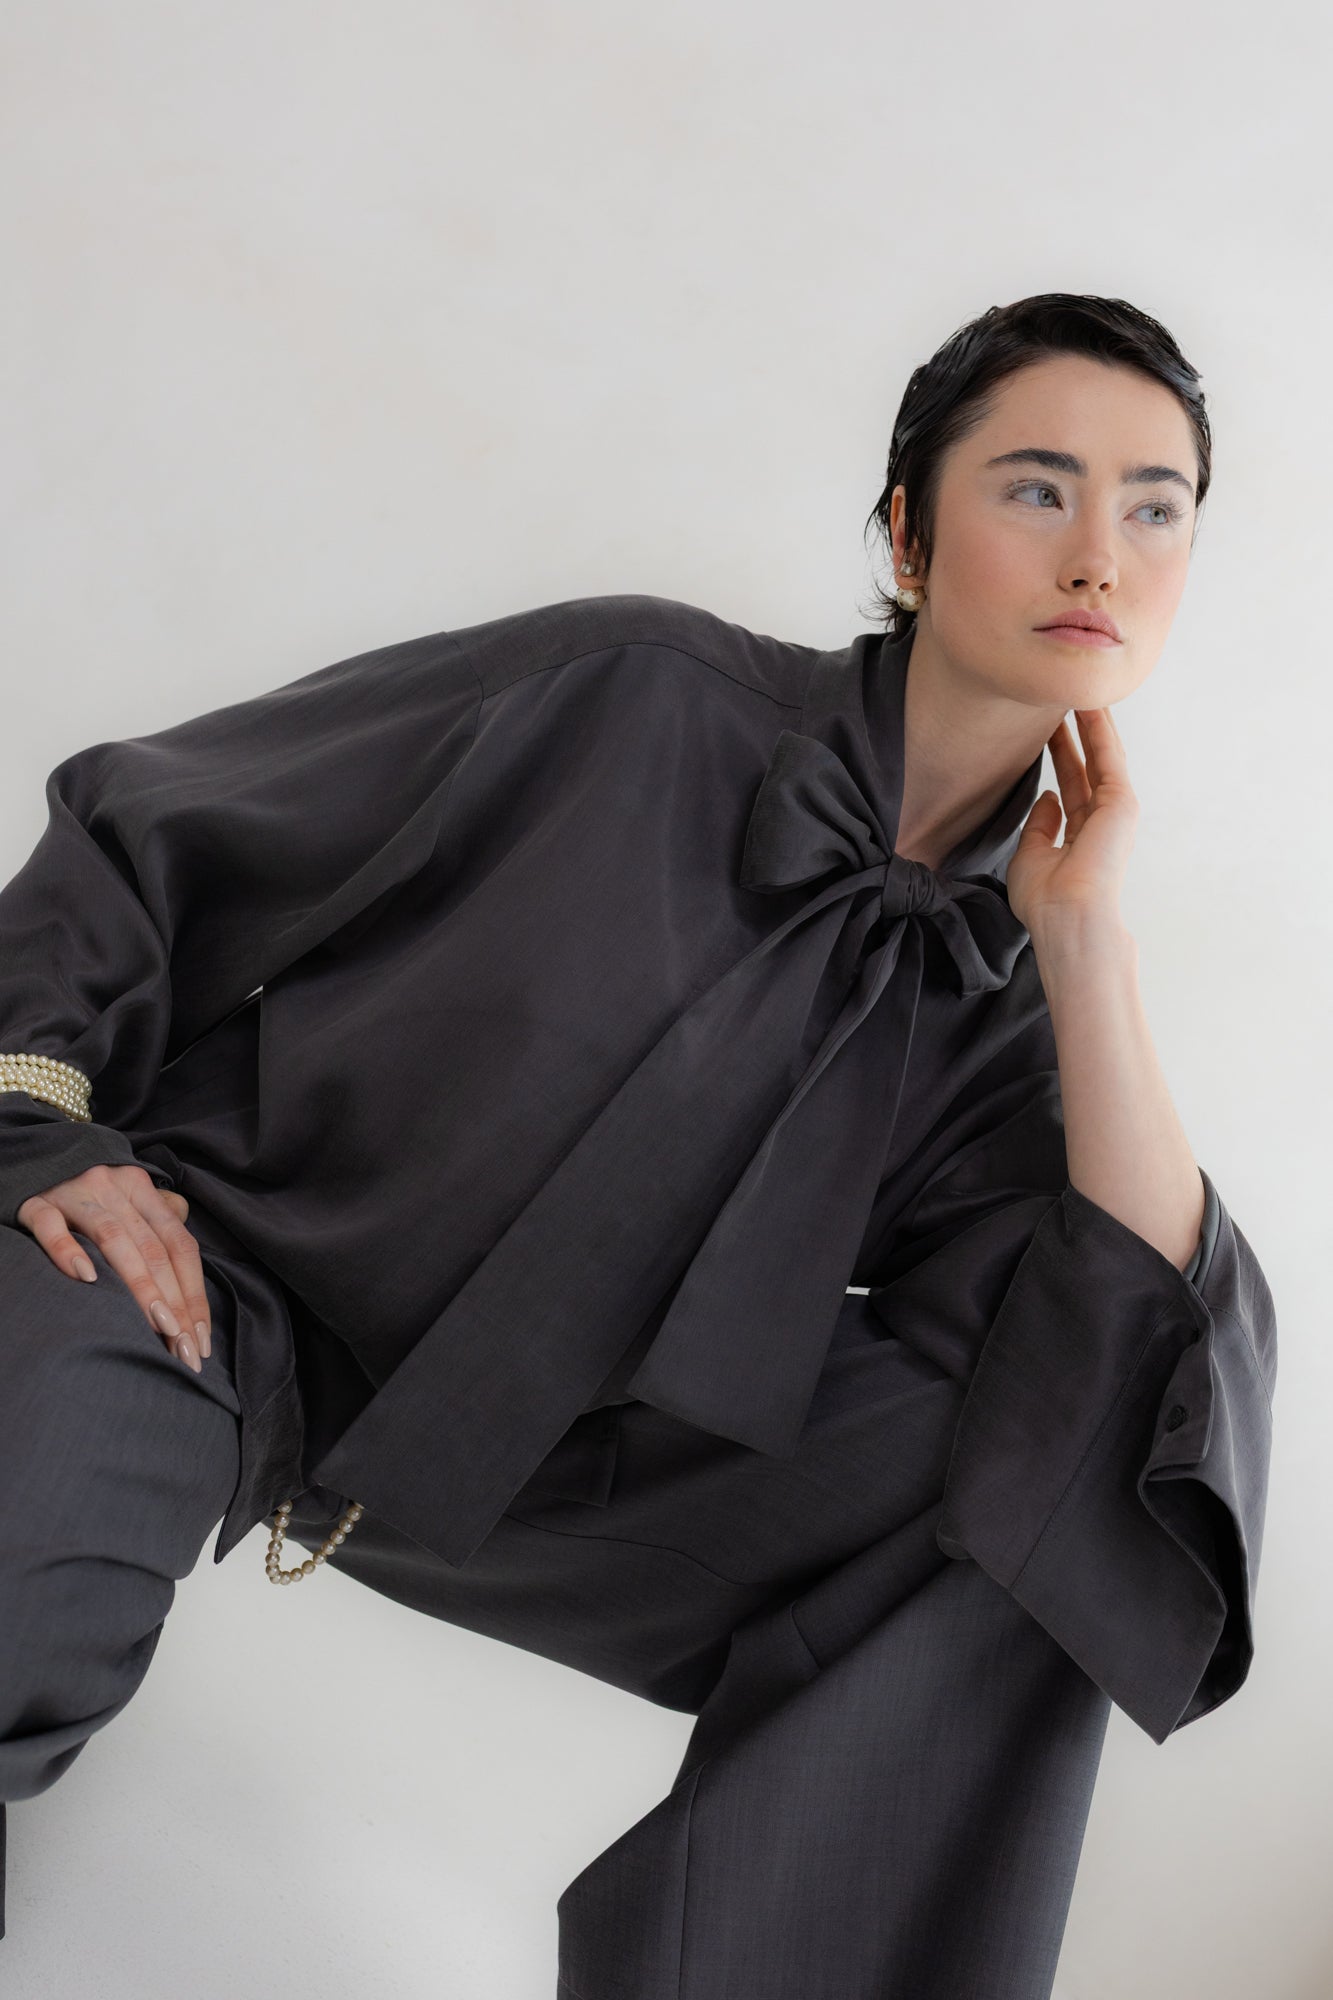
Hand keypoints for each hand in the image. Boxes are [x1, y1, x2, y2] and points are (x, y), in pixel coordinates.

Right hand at [15, 1163, 210, 1371]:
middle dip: (175, 1302)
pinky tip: (86, 1279)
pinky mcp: (35, 1203)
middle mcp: (113, 1188)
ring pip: (114, 1239)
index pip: (179, 1244)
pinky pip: (51, 1227)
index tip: (199, 1339)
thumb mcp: (129, 1196)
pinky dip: (68, 1251)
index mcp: (141, 1189)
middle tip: (183, 1349)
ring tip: (157, 1326)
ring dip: (140, 1286)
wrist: (35, 1160)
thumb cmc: (89, 1192)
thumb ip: (161, 1220)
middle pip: (153, 1248)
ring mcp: (74, 1194)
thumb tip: (188, 1261)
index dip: (194, 1293)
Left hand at [1006, 706, 1137, 945]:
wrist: (1067, 916)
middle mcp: (1102, 821)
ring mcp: (1115, 811)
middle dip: (1074, 733)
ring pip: (1101, 756)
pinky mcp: (1121, 803)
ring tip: (1076, 688)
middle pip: (1086, 766)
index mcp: (1081, 836)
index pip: (1071, 785)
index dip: (1061, 755)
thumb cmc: (1046, 899)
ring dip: (1090, 723)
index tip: (1047, 729)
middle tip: (1060, 698)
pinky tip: (1088, 703)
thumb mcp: (1031, 856)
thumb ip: (1040, 825)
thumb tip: (1048, 798)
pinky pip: (1108, 757)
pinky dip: (1100, 730)